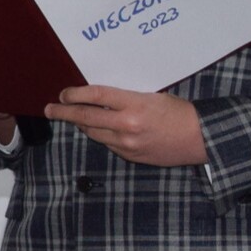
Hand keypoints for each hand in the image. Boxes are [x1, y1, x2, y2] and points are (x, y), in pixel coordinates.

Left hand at [42, 86, 206, 166]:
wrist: (201, 139)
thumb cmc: (179, 112)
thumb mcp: (152, 96)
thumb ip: (125, 97)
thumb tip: (99, 96)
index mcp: (134, 105)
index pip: (95, 95)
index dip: (74, 94)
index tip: (62, 94)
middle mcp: (127, 125)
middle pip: (85, 117)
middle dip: (63, 112)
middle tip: (49, 109)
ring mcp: (127, 144)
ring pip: (93, 132)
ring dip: (81, 124)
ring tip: (72, 117)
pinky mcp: (130, 156)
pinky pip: (107, 144)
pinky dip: (100, 135)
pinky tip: (100, 129)